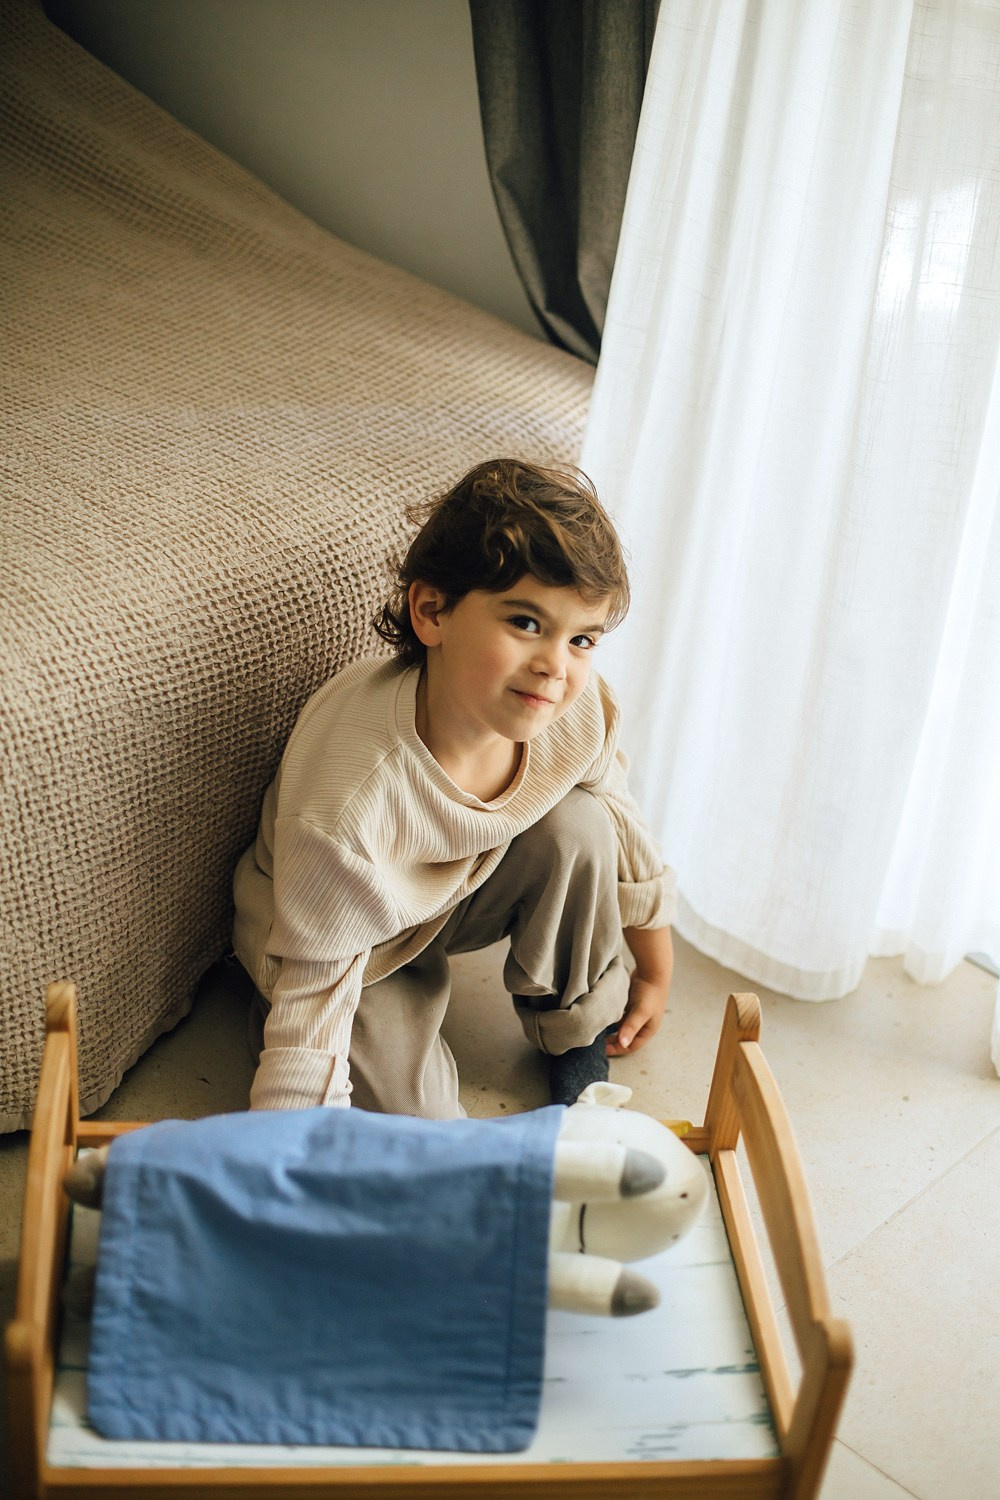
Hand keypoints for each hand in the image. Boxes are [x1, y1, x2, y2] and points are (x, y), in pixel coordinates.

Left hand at [606, 924, 673, 1056]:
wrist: (653, 971)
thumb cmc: (649, 993)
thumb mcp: (640, 1012)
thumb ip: (630, 1027)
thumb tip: (622, 1043)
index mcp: (648, 1030)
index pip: (631, 1046)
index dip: (618, 1049)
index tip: (604, 1049)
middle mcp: (643, 1024)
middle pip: (626, 1038)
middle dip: (614, 1041)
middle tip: (599, 1042)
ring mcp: (637, 1014)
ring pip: (623, 1027)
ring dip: (613, 1030)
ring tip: (599, 1031)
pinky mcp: (632, 1005)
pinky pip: (621, 1016)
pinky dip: (613, 1019)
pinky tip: (605, 1017)